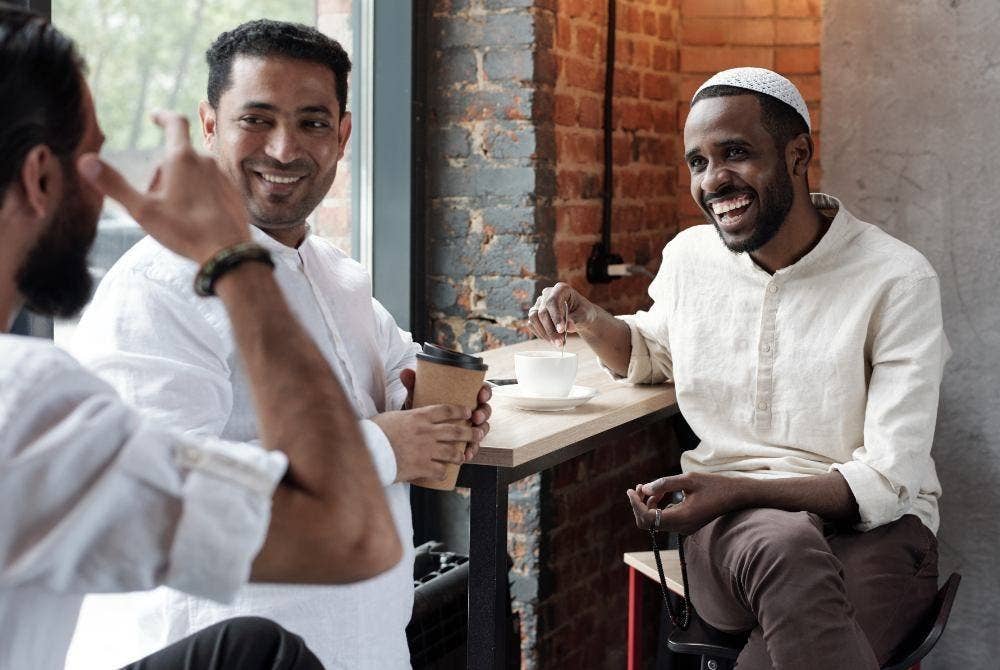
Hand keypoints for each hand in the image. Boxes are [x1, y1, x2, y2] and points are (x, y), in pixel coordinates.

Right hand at [77, 111, 249, 264]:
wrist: (227, 253)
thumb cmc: (184, 231)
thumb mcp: (142, 210)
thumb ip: (113, 184)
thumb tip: (84, 161)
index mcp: (182, 158)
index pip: (175, 122)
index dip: (163, 116)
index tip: (155, 116)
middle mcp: (206, 161)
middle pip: (178, 157)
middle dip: (162, 173)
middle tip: (154, 202)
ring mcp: (222, 177)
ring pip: (194, 173)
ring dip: (180, 185)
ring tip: (174, 214)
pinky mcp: (232, 193)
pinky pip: (209, 186)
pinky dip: (198, 195)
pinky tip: (194, 219)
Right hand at [373, 404, 481, 482]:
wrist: (369, 450)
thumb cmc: (375, 432)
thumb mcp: (392, 416)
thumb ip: (406, 415)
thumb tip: (410, 415)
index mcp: (419, 416)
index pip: (446, 410)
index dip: (460, 411)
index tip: (467, 412)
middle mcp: (426, 432)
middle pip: (455, 431)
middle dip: (470, 433)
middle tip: (477, 434)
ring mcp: (426, 450)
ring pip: (452, 452)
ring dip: (460, 455)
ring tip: (463, 456)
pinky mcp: (422, 466)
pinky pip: (440, 471)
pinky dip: (443, 473)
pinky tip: (443, 474)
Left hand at [398, 369, 491, 461]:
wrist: (412, 429)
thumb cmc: (421, 407)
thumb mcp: (418, 395)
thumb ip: (414, 384)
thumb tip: (405, 372)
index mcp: (464, 395)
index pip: (481, 390)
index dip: (485, 392)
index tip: (481, 394)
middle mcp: (470, 410)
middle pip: (485, 410)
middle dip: (483, 414)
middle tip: (476, 417)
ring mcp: (469, 427)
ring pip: (482, 429)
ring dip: (480, 432)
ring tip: (475, 437)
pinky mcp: (464, 442)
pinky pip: (473, 445)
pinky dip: (472, 449)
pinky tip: (467, 452)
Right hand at [527, 283, 597, 345]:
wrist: (580, 317)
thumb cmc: (584, 312)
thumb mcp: (585, 315)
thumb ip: (576, 319)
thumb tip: (568, 327)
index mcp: (561, 289)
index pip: (552, 301)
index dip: (555, 316)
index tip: (562, 330)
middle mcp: (547, 294)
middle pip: (542, 312)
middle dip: (551, 330)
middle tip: (560, 344)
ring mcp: (540, 303)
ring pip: (534, 318)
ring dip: (544, 333)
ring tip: (557, 343)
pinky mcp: (535, 313)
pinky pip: (532, 324)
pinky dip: (541, 334)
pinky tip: (552, 340)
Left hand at [626, 472, 745, 534]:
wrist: (736, 496)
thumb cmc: (714, 485)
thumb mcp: (688, 479)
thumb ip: (665, 484)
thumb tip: (645, 488)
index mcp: (682, 517)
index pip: (648, 518)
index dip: (636, 505)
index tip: (631, 490)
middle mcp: (681, 527)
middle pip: (648, 523)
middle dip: (639, 505)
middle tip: (638, 487)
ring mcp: (684, 528)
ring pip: (655, 522)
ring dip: (647, 506)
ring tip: (647, 488)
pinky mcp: (686, 525)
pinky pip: (664, 520)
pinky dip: (656, 507)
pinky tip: (659, 494)